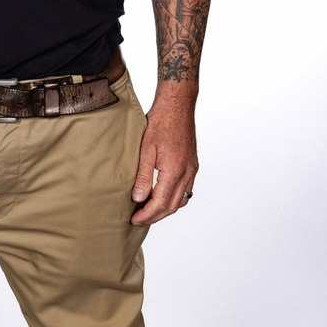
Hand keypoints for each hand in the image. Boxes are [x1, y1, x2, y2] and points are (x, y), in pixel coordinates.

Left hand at [131, 84, 198, 225]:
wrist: (178, 105)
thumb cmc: (160, 123)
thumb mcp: (146, 149)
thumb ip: (144, 176)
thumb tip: (139, 199)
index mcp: (174, 171)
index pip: (160, 203)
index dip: (147, 215)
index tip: (134, 220)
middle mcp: (187, 173)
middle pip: (172, 206)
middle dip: (155, 216)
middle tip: (138, 220)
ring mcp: (192, 169)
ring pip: (181, 200)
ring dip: (165, 209)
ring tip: (148, 212)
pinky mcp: (193, 165)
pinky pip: (186, 190)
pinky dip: (174, 199)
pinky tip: (163, 197)